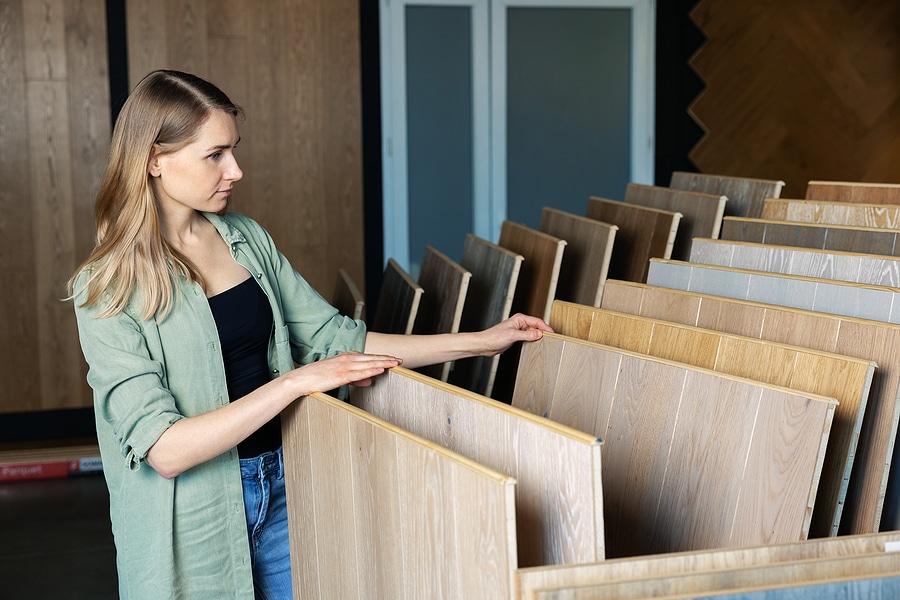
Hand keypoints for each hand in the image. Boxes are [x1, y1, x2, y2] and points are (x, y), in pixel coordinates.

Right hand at [287, 352, 401, 394]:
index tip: (394, 358)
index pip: (368, 356)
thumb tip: (370, 380)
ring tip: (394, 363)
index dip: (382, 357)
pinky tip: (379, 371)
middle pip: (371, 358)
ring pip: (367, 364)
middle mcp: (346, 359)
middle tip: (400, 360)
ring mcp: (343, 367)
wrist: (301, 379)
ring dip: (382, 363)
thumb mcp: (339, 376)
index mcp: (346, 357)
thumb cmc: (317, 378)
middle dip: (386, 359)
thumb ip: (356, 378)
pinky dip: (370, 371)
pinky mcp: (340, 375)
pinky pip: (358, 373)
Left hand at [480, 313, 553, 356]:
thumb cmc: (494, 337)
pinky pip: (528, 338)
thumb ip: (527, 335)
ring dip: (538, 337)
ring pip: (533, 332)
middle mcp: (520, 323)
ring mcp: (518, 330)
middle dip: (543, 332)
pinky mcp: (517, 337)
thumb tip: (539, 334)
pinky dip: (533, 341)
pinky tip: (536, 345)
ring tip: (546, 342)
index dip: (546, 327)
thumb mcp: (513, 335)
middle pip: (536, 326)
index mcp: (519, 318)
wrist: (485, 344)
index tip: (552, 333)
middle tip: (552, 339)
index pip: (537, 321)